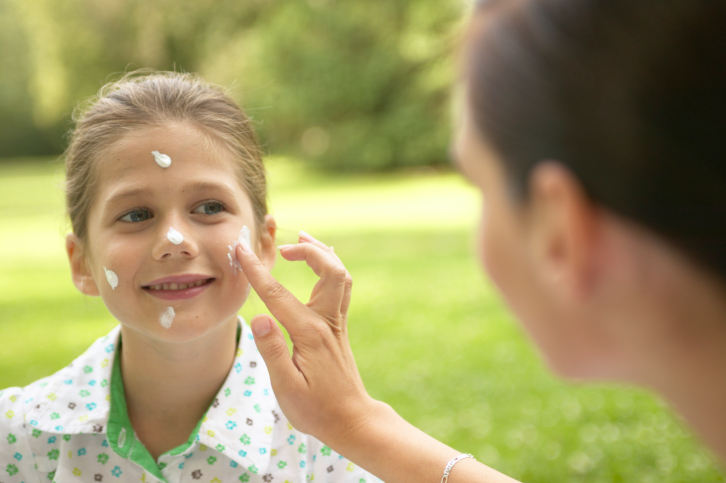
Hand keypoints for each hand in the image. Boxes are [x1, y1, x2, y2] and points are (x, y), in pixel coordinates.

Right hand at [236, 231, 377, 443]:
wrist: (351, 419)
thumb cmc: (315, 409)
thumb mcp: (287, 387)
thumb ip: (272, 351)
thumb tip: (259, 316)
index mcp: (309, 334)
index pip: (277, 294)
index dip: (257, 271)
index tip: (241, 251)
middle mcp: (327, 322)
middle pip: (330, 271)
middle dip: (307, 250)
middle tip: (283, 247)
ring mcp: (336, 323)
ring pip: (340, 275)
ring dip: (323, 253)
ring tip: (303, 238)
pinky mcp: (338, 327)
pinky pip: (340, 286)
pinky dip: (330, 267)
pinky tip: (319, 263)